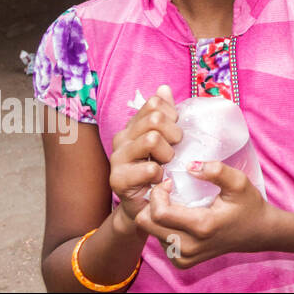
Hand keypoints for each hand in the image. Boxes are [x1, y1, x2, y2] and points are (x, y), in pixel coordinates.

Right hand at [109, 85, 180, 227]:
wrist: (146, 205)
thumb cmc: (160, 169)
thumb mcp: (167, 139)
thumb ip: (165, 113)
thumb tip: (163, 88)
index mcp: (133, 126)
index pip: (154, 104)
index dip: (172, 116)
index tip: (176, 133)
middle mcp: (122, 138)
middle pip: (155, 119)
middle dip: (174, 134)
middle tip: (174, 151)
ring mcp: (117, 158)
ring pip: (152, 138)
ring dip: (168, 154)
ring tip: (166, 164)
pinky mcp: (118, 180)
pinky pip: (149, 168)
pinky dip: (161, 174)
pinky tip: (160, 179)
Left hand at [136, 162, 270, 267]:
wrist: (257, 233)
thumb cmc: (248, 205)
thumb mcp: (239, 182)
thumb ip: (216, 171)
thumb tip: (189, 167)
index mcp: (202, 226)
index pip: (159, 213)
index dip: (157, 193)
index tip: (170, 182)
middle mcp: (189, 246)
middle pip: (146, 224)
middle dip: (152, 203)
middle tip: (168, 191)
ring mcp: (184, 257)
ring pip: (150, 232)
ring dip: (157, 214)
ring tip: (175, 203)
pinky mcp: (182, 262)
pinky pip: (159, 241)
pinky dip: (163, 227)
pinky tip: (178, 218)